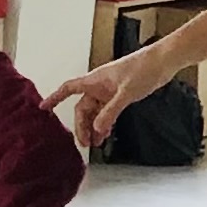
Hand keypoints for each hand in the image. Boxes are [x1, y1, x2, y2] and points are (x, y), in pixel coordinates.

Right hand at [44, 44, 171, 148]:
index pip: (68, 89)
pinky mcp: (120, 96)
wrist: (163, 62)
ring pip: (94, 112)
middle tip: (85, 143)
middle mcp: (99, 86)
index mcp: (94, 80)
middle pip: (82, 108)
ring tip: (95, 143)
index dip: (55, 97)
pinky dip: (105, 123)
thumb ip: (111, 111)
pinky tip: (106, 134)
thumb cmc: (143, 68)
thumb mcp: (126, 92)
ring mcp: (109, 91)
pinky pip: (106, 112)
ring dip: (93, 127)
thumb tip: (97, 129)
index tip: (43, 108)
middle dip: (81, 125)